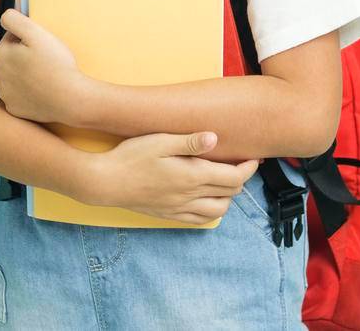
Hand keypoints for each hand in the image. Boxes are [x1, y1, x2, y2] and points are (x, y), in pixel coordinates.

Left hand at [0, 8, 87, 123]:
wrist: (69, 99)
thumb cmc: (55, 64)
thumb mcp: (36, 33)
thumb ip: (15, 20)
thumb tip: (5, 18)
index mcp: (0, 53)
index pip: (11, 37)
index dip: (27, 38)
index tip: (41, 44)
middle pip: (11, 58)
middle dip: (23, 56)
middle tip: (45, 59)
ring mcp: (5, 94)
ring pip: (14, 77)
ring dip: (24, 74)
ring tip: (45, 75)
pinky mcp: (14, 109)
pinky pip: (18, 96)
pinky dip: (28, 92)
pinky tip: (42, 90)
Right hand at [81, 131, 259, 224]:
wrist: (105, 182)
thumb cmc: (131, 156)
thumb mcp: (160, 141)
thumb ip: (189, 141)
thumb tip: (215, 138)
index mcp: (192, 175)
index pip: (234, 177)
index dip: (249, 168)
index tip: (254, 157)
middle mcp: (190, 196)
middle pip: (229, 193)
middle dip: (242, 179)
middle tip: (243, 165)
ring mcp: (179, 208)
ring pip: (217, 211)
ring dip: (228, 197)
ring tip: (226, 181)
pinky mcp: (169, 214)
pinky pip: (199, 220)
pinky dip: (211, 211)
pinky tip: (207, 200)